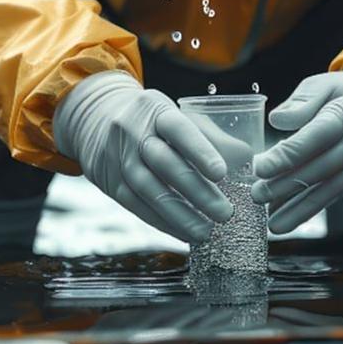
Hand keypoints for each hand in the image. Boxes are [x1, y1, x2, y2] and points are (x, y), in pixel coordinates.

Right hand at [54, 71, 233, 241]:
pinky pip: (138, 206)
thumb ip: (210, 136)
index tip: (222, 172)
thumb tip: (247, 160)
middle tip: (225, 212)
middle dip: (197, 191)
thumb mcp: (176, 115)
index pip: (179, 128)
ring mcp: (119, 159)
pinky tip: (184, 233)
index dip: (200, 150)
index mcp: (155, 110)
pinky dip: (162, 222)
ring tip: (206, 231)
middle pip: (165, 164)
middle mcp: (133, 133)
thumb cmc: (152, 122)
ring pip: (149, 189)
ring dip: (180, 214)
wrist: (95, 120)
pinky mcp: (111, 184)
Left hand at [250, 61, 342, 232]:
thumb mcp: (321, 84)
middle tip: (256, 195)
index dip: (287, 155)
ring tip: (273, 224)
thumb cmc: (342, 92)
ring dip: (299, 209)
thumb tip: (276, 120)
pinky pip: (333, 195)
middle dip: (287, 186)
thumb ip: (300, 103)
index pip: (316, 137)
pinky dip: (309, 208)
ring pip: (330, 190)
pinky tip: (286, 216)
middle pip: (322, 169)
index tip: (260, 169)